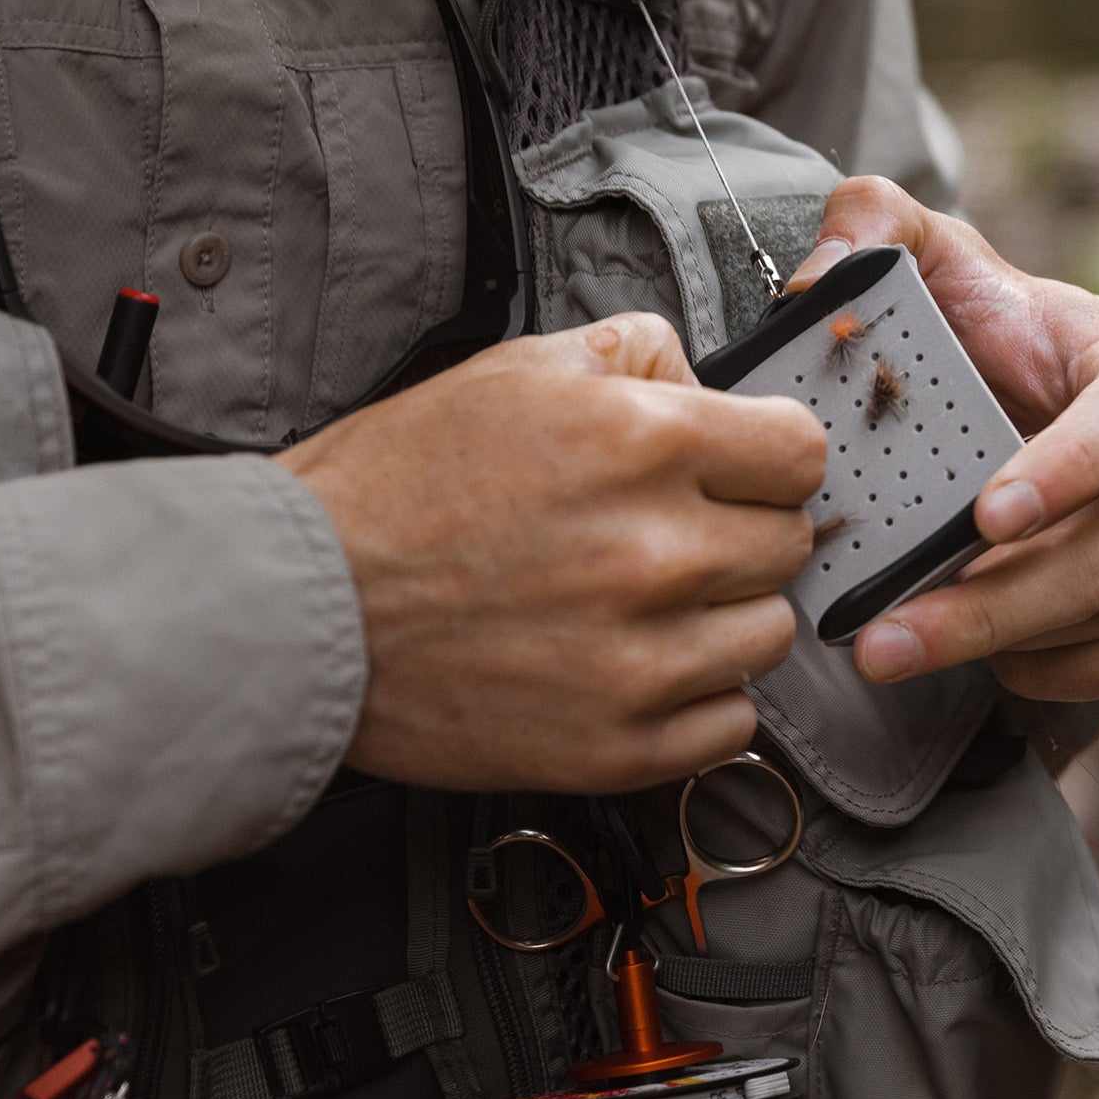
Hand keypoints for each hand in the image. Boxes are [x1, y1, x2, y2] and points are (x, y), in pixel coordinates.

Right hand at [279, 315, 824, 792]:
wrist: (296, 607)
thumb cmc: (394, 489)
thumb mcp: (516, 370)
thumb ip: (635, 353)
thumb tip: (705, 379)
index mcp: (640, 443)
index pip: (802, 452)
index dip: (771, 454)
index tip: (745, 467)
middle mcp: (655, 552)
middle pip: (790, 543)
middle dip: (744, 527)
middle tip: (678, 530)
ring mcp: (639, 660)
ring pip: (770, 635)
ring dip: (726, 615)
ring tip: (652, 601)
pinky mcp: (615, 746)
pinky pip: (733, 724)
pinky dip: (700, 698)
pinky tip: (640, 663)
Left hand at [789, 180, 1098, 701]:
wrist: (1017, 394)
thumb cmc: (979, 329)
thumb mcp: (925, 256)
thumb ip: (872, 226)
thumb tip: (820, 277)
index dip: (1071, 470)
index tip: (986, 515)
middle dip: (998, 601)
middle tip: (889, 635)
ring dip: (1011, 643)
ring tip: (903, 647)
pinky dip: (1063, 674)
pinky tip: (989, 660)